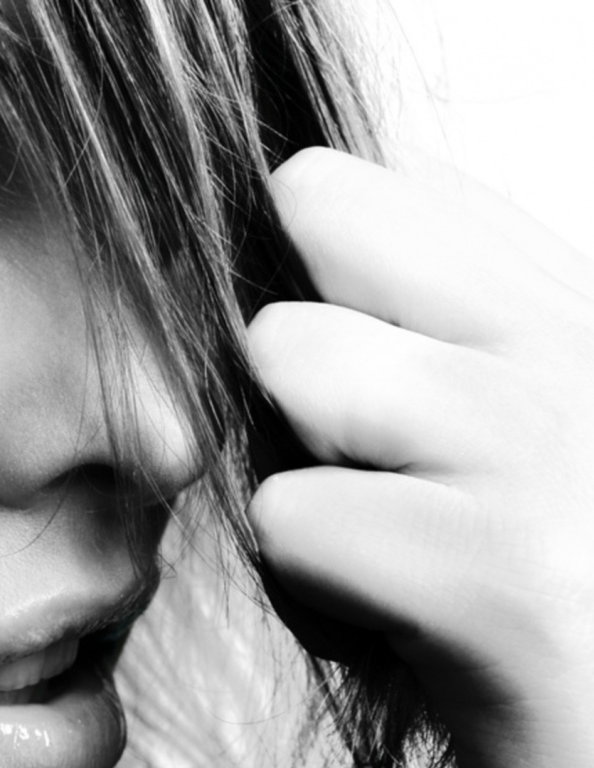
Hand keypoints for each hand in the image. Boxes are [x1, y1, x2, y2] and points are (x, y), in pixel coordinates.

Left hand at [248, 147, 593, 766]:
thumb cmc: (556, 595)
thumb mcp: (520, 431)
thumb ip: (437, 331)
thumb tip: (302, 218)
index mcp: (584, 309)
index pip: (397, 180)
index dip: (329, 265)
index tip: (368, 372)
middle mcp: (584, 349)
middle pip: (326, 204)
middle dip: (300, 327)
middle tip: (364, 450)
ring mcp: (550, 448)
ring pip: (291, 353)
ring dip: (301, 466)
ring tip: (384, 544)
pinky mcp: (505, 575)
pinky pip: (289, 518)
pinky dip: (311, 586)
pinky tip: (394, 627)